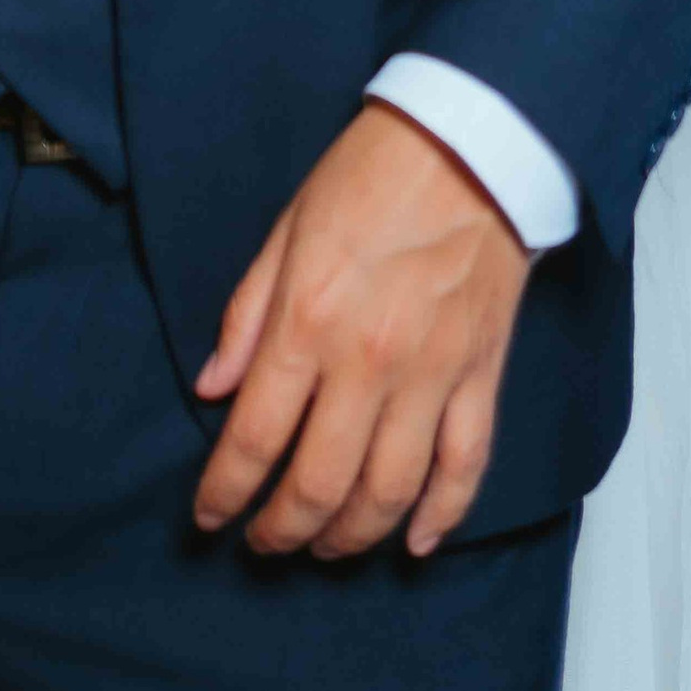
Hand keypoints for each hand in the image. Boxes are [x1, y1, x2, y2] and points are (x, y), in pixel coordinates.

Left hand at [192, 102, 530, 559]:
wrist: (470, 143)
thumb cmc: (369, 175)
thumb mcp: (288, 228)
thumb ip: (247, 314)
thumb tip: (212, 388)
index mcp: (309, 320)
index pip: (254, 437)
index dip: (225, 492)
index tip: (209, 517)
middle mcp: (369, 362)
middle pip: (320, 484)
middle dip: (283, 530)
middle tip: (264, 543)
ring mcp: (432, 375)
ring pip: (390, 493)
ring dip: (352, 537)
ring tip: (325, 546)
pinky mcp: (481, 376)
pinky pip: (464, 467)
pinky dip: (442, 517)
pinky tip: (417, 543)